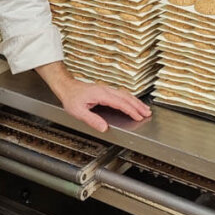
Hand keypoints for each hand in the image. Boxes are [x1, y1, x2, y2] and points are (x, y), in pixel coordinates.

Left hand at [35, 61, 151, 131]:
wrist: (67, 87)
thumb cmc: (71, 98)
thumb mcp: (78, 111)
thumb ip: (92, 120)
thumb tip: (104, 128)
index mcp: (101, 95)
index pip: (120, 103)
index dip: (130, 110)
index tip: (138, 116)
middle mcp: (106, 90)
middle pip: (126, 97)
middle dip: (138, 105)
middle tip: (147, 113)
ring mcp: (106, 89)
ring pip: (125, 94)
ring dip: (136, 101)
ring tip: (144, 109)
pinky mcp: (106, 90)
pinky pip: (122, 94)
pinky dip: (130, 99)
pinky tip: (133, 103)